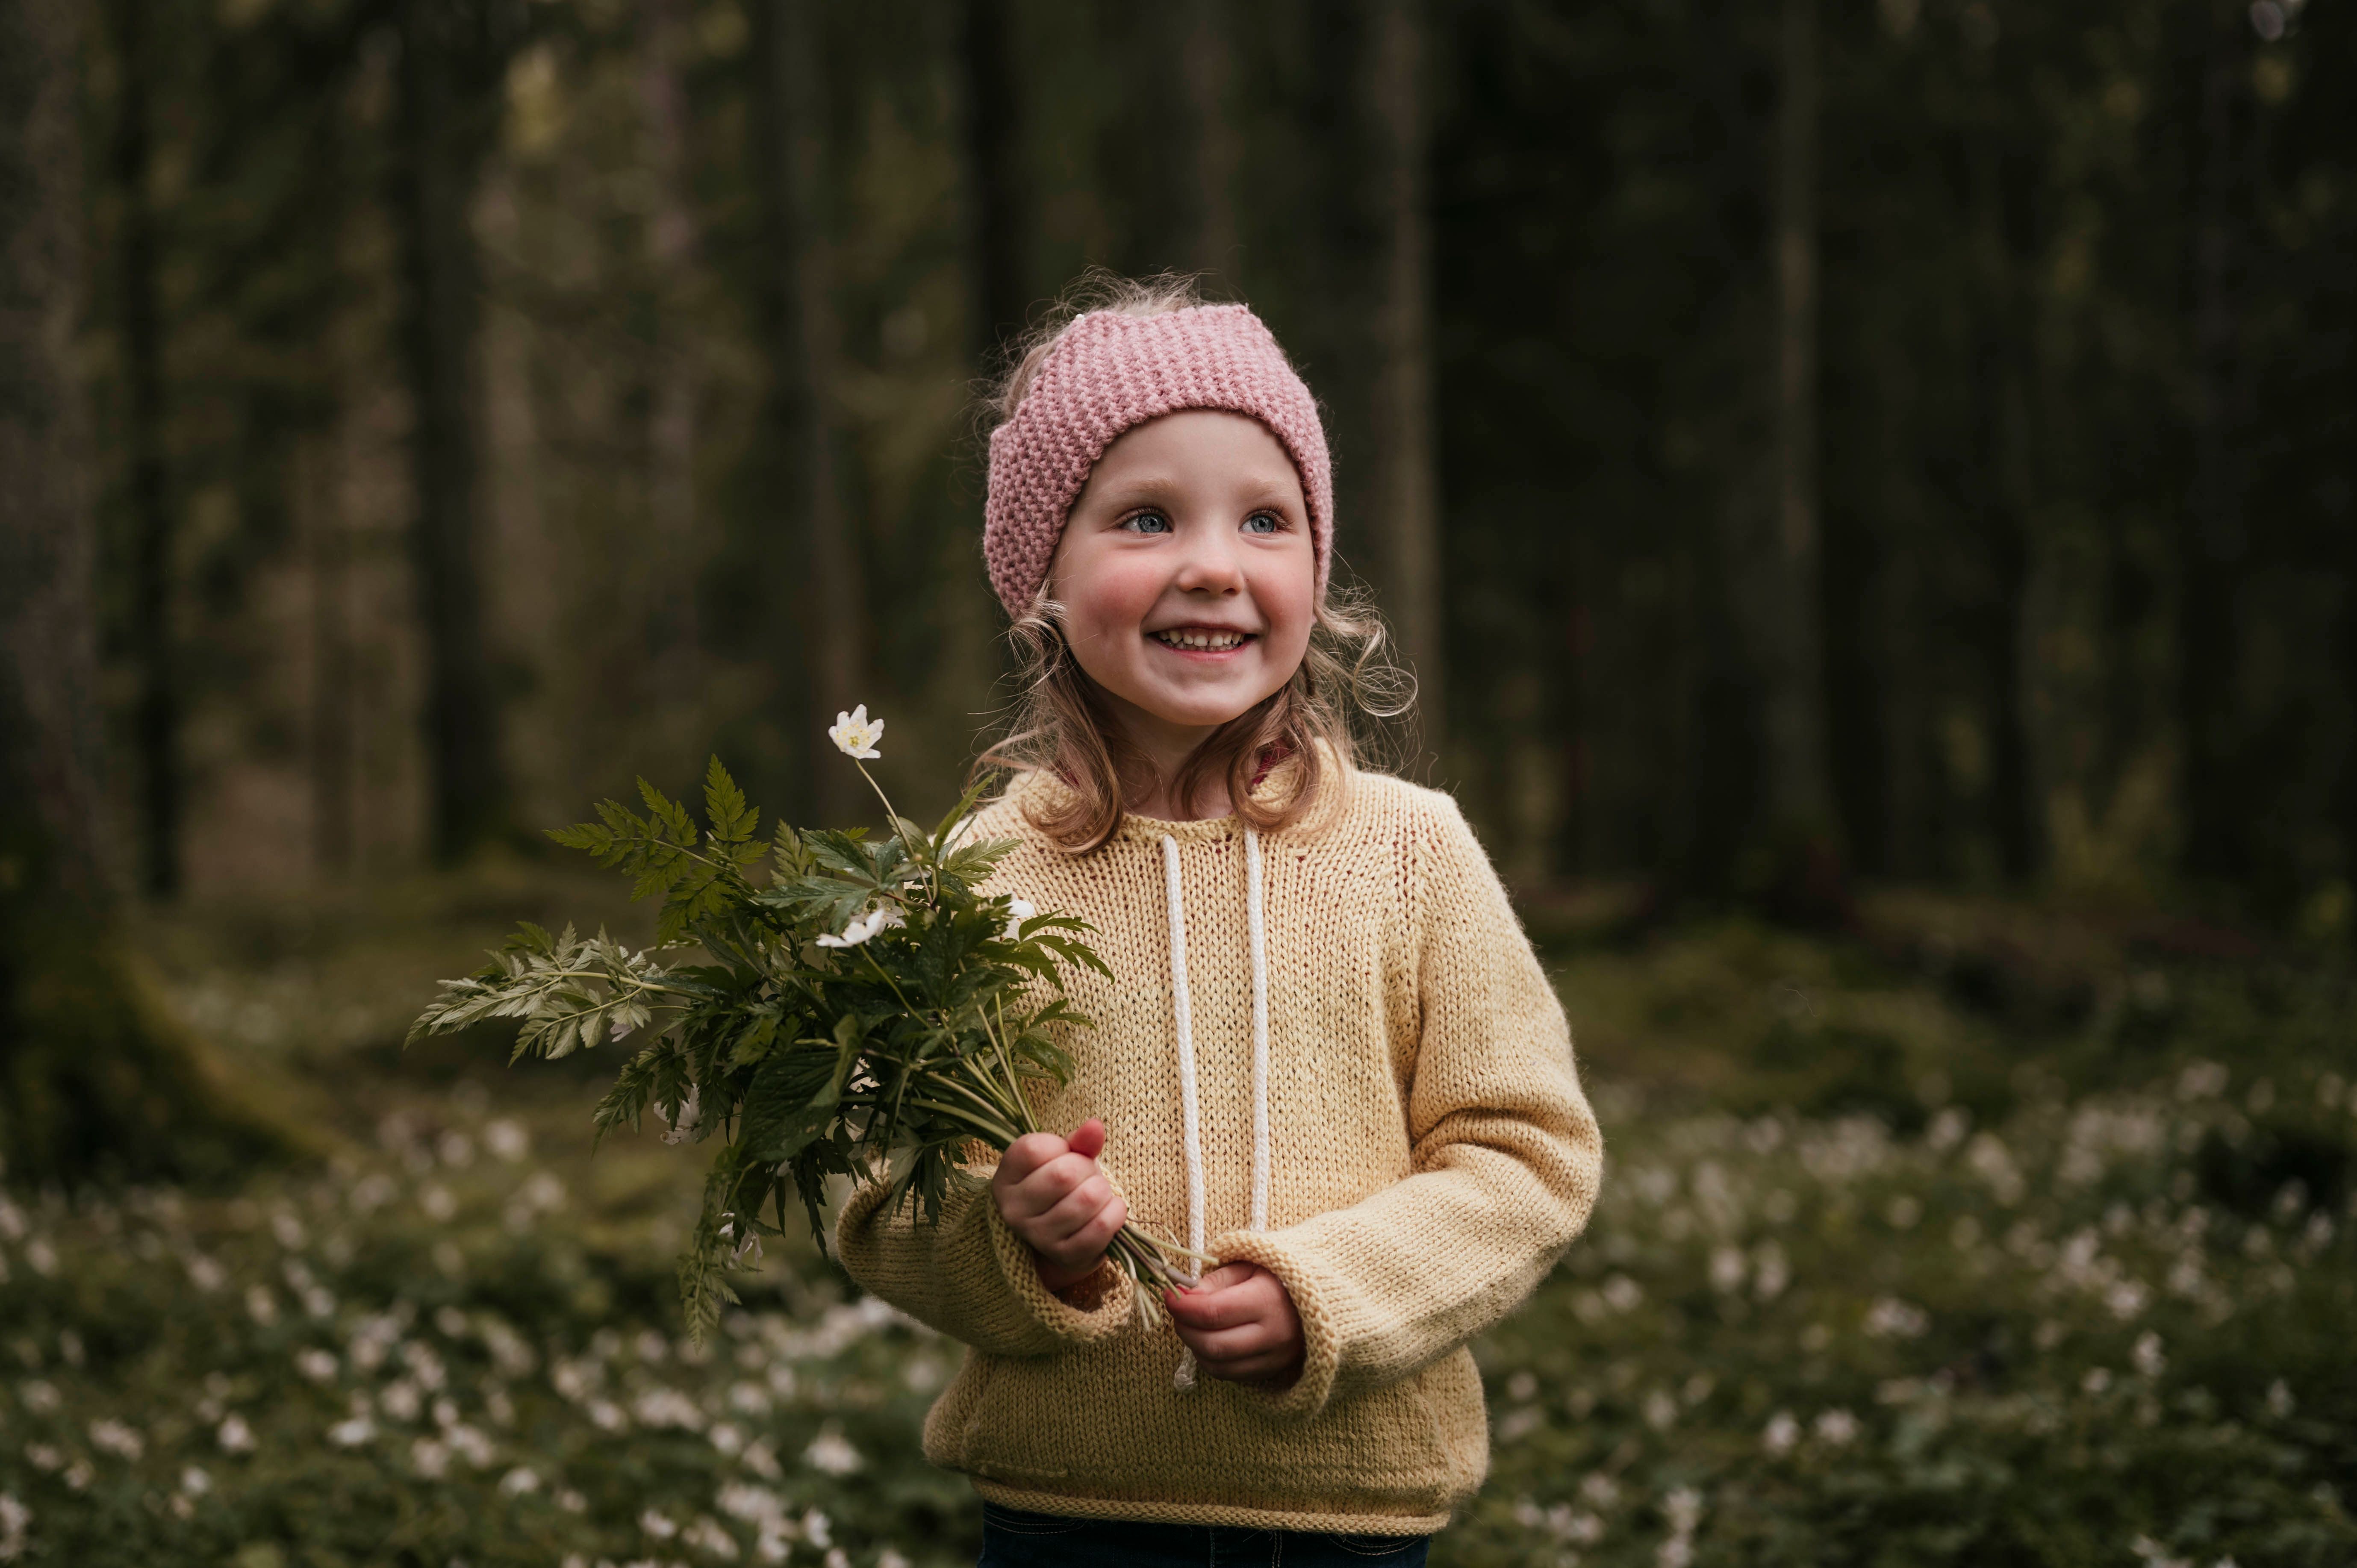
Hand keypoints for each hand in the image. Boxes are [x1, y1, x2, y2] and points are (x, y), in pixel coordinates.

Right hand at [992, 1118, 1128, 1292]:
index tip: (1065, 1156)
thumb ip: (1079, 1141)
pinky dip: (1115, 1213)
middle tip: (1087, 1177)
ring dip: (1103, 1191)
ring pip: (1087, 1200)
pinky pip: (1101, 1227)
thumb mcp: (1064, 1158)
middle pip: (1063, 1174)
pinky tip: (1109, 1210)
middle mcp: (1014, 1209)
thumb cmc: (1062, 1187)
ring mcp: (1037, 1236)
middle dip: (1087, 1169)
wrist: (1063, 1233)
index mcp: (1006, 1178)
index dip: (1061, 1147)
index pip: (1034, 1150)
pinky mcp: (1065, 1255)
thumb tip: (1095, 1126)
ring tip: (1097, 1194)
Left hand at [1165, 1262, 1304, 1387]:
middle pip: (1212, 1345)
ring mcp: (1273, 1359)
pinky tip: (1208, 1339)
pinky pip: (1229, 1375)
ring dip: (1194, 1346)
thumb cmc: (1278, 1275)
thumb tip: (1183, 1296)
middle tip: (1176, 1312)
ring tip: (1190, 1324)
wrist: (1320, 1298)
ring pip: (1218, 1366)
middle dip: (1184, 1328)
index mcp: (1269, 1301)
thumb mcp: (1249, 1264)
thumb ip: (1216, 1280)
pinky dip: (1209, 1360)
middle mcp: (1273, 1336)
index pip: (1213, 1312)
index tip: (1168, 1295)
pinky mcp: (1270, 1372)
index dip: (1183, 1307)